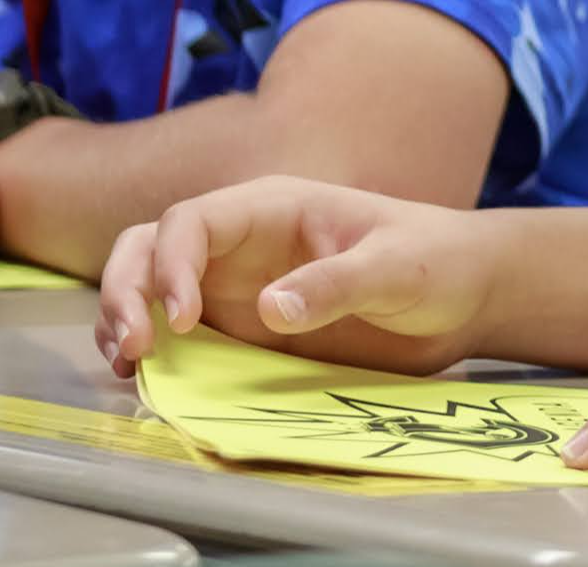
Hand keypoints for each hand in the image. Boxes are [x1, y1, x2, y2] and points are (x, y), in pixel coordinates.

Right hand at [95, 176, 499, 377]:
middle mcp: (240, 243)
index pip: (191, 222)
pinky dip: (153, 350)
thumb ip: (338, 284)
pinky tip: (147, 378)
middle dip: (123, 289)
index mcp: (272, 209)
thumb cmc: (439, 263)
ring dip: (122, 318)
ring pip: (148, 286)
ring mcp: (234, 284)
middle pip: (148, 247)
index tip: (182, 319)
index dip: (171, 266)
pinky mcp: (241, 327)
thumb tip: (270, 309)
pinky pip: (178, 333)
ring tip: (127, 365)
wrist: (465, 296)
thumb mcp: (399, 269)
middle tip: (133, 347)